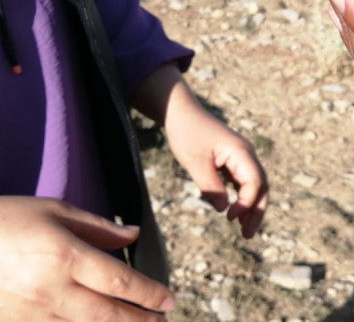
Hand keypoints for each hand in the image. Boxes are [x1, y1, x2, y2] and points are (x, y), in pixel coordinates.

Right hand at [0, 196, 173, 321]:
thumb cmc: (6, 219)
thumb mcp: (54, 211)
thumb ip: (99, 227)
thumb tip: (134, 236)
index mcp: (64, 256)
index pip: (119, 282)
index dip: (148, 294)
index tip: (169, 300)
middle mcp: (50, 290)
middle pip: (106, 316)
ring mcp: (30, 313)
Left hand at [132, 65, 268, 237]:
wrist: (181, 112)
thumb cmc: (187, 133)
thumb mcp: (194, 161)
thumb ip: (210, 186)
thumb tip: (223, 210)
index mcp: (241, 152)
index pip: (255, 182)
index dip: (246, 203)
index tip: (229, 218)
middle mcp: (246, 155)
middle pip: (261, 186)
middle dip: (257, 211)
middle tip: (247, 235)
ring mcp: (241, 157)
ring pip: (255, 185)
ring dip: (252, 206)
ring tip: (244, 230)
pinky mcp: (233, 160)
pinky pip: (244, 181)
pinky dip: (243, 198)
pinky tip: (235, 212)